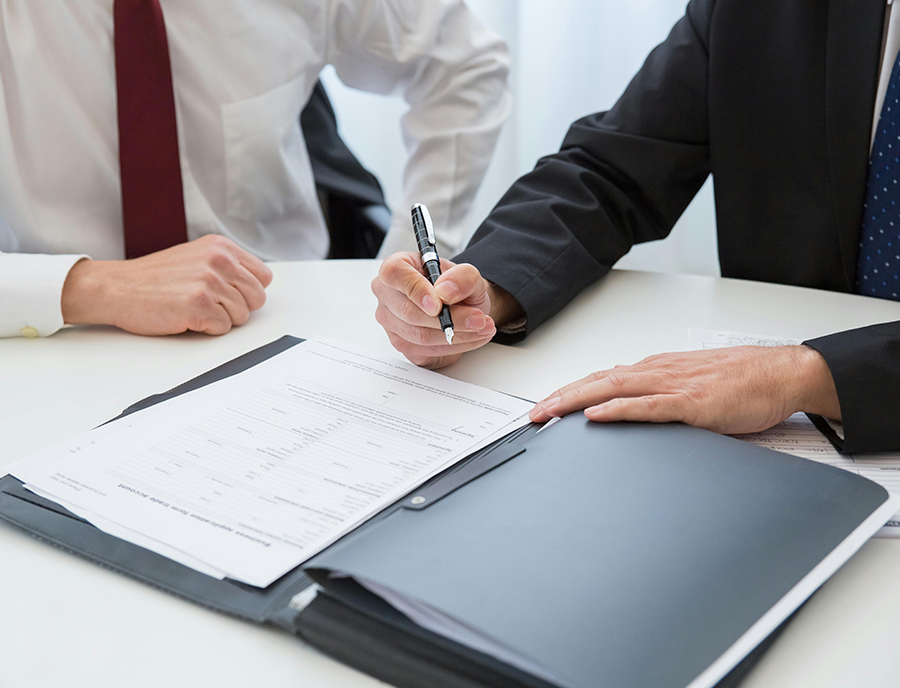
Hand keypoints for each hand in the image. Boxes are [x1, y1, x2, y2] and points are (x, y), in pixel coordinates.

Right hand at [61, 235, 272, 334]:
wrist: (118, 288)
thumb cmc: (154, 278)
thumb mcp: (196, 257)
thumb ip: (227, 266)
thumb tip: (256, 286)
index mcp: (221, 247)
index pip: (263, 277)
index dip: (248, 292)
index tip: (230, 294)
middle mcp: (219, 260)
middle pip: (257, 299)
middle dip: (238, 308)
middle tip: (211, 305)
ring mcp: (210, 282)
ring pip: (242, 316)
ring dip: (220, 319)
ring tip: (194, 308)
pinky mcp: (200, 305)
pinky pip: (223, 328)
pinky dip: (207, 329)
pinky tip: (187, 317)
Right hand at [372, 251, 521, 368]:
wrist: (464, 306)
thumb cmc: (457, 287)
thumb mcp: (469, 275)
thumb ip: (462, 277)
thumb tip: (446, 291)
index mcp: (397, 268)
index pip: (394, 274)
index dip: (416, 290)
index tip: (439, 305)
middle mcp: (388, 295)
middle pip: (409, 312)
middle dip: (451, 319)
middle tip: (479, 319)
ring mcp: (392, 323)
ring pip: (420, 336)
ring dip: (457, 335)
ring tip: (482, 327)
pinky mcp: (403, 345)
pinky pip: (426, 351)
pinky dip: (454, 346)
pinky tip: (471, 337)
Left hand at [529, 345, 840, 433]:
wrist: (781, 373)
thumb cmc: (742, 381)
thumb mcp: (691, 385)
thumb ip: (661, 396)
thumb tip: (632, 409)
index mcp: (656, 369)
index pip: (602, 378)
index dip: (570, 391)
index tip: (545, 406)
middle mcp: (657, 372)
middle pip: (597, 381)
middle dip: (560, 398)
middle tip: (532, 415)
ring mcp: (673, 385)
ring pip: (613, 389)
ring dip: (576, 400)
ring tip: (548, 413)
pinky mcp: (692, 403)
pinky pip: (648, 406)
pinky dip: (618, 409)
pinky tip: (597, 414)